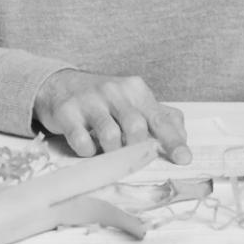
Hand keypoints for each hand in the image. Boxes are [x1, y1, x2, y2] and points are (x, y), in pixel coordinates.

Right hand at [32, 69, 191, 164]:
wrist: (59, 84)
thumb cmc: (103, 99)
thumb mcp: (133, 101)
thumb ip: (159, 118)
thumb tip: (182, 141)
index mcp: (135, 90)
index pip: (159, 118)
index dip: (173, 141)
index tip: (184, 159)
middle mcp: (114, 90)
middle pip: (136, 127)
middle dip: (137, 149)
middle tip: (133, 158)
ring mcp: (89, 100)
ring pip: (110, 136)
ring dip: (112, 153)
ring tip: (108, 151)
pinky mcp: (67, 112)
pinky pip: (82, 141)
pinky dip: (88, 151)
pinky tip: (88, 147)